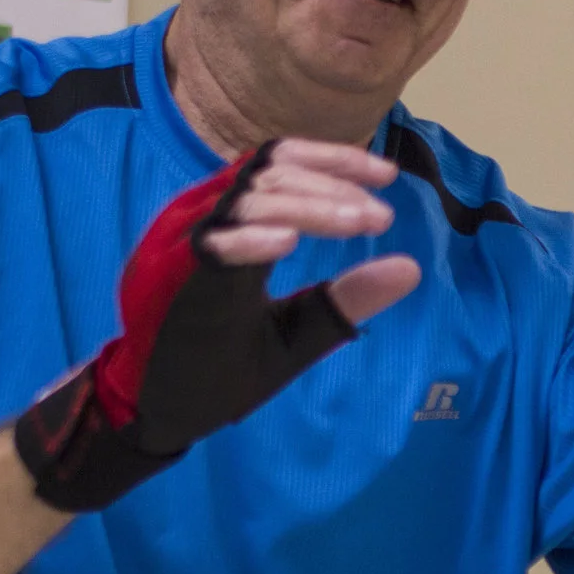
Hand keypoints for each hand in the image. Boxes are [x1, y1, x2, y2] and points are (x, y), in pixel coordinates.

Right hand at [14, 138, 420, 510]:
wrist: (162, 412)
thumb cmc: (223, 368)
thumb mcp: (299, 331)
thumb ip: (347, 299)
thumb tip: (410, 268)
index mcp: (233, 226)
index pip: (281, 168)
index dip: (334, 161)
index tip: (388, 175)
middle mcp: (206, 222)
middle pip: (269, 171)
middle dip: (330, 185)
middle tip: (378, 215)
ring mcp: (183, 246)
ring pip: (246, 198)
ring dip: (307, 205)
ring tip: (356, 222)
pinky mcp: (168, 280)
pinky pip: (209, 244)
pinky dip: (252, 239)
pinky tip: (291, 242)